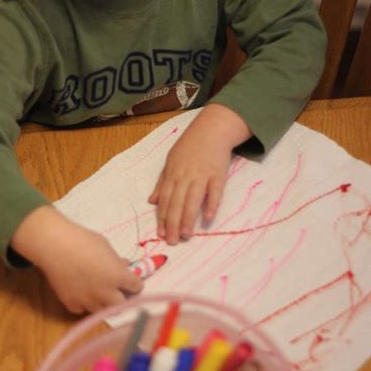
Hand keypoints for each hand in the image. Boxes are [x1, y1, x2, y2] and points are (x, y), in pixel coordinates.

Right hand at [11, 206, 142, 312]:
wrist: (56, 247)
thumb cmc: (83, 240)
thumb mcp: (105, 246)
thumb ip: (116, 260)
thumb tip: (123, 265)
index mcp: (118, 276)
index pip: (136, 286)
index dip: (135, 283)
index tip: (132, 280)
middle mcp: (107, 293)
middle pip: (122, 305)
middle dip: (122, 298)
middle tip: (118, 290)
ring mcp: (89, 301)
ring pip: (103, 310)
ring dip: (104, 303)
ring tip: (98, 292)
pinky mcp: (72, 304)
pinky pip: (83, 309)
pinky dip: (84, 304)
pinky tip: (81, 294)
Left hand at [148, 104, 251, 243]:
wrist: (212, 129)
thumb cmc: (190, 147)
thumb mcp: (171, 161)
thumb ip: (162, 182)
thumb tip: (152, 201)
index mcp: (172, 174)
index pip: (165, 200)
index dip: (162, 218)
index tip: (160, 234)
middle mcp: (185, 176)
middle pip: (177, 203)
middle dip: (173, 224)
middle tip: (171, 241)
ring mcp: (202, 175)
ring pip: (193, 200)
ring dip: (188, 218)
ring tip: (185, 236)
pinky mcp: (218, 174)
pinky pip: (215, 192)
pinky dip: (211, 204)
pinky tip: (207, 218)